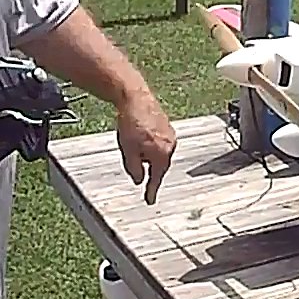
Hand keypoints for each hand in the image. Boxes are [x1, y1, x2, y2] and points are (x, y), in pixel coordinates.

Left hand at [115, 89, 175, 204]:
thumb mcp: (128, 151)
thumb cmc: (131, 123)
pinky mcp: (167, 127)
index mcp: (161, 154)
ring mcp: (170, 136)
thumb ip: (134, 169)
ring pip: (160, 154)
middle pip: (159, 165)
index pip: (156, 178)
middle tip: (138, 170)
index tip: (150, 200)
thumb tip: (139, 180)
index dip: (152, 191)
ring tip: (134, 146)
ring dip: (149, 156)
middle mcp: (170, 146)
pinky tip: (140, 139)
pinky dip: (152, 147)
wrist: (136, 98)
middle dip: (149, 169)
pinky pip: (161, 144)